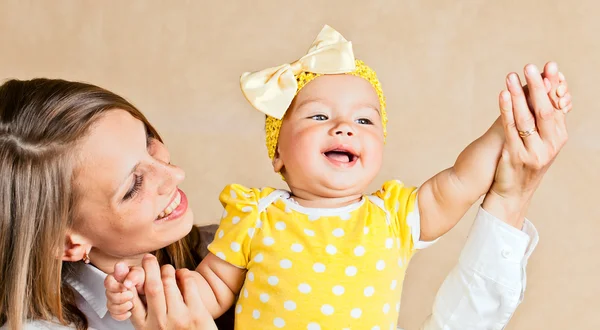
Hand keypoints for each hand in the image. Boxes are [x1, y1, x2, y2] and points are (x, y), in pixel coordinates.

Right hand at [106, 255, 216, 328]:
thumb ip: (146, 314)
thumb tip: (135, 289)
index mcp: (145, 327)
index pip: (132, 300)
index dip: (130, 283)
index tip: (131, 271)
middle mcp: (159, 323)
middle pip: (151, 286)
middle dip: (149, 267)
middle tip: (148, 257)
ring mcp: (179, 318)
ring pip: (169, 283)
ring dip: (167, 270)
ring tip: (167, 268)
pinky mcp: (197, 314)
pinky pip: (188, 284)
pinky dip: (184, 274)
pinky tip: (182, 274)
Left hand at [482, 62, 570, 226]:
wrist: (511, 194)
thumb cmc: (522, 163)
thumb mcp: (537, 142)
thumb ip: (540, 121)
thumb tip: (542, 91)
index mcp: (558, 138)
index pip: (558, 106)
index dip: (555, 86)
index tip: (551, 66)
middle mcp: (550, 145)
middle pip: (545, 110)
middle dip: (539, 86)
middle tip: (532, 66)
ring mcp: (534, 152)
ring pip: (528, 118)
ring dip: (519, 94)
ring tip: (512, 76)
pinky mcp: (516, 157)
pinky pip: (511, 129)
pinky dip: (507, 110)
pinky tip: (503, 95)